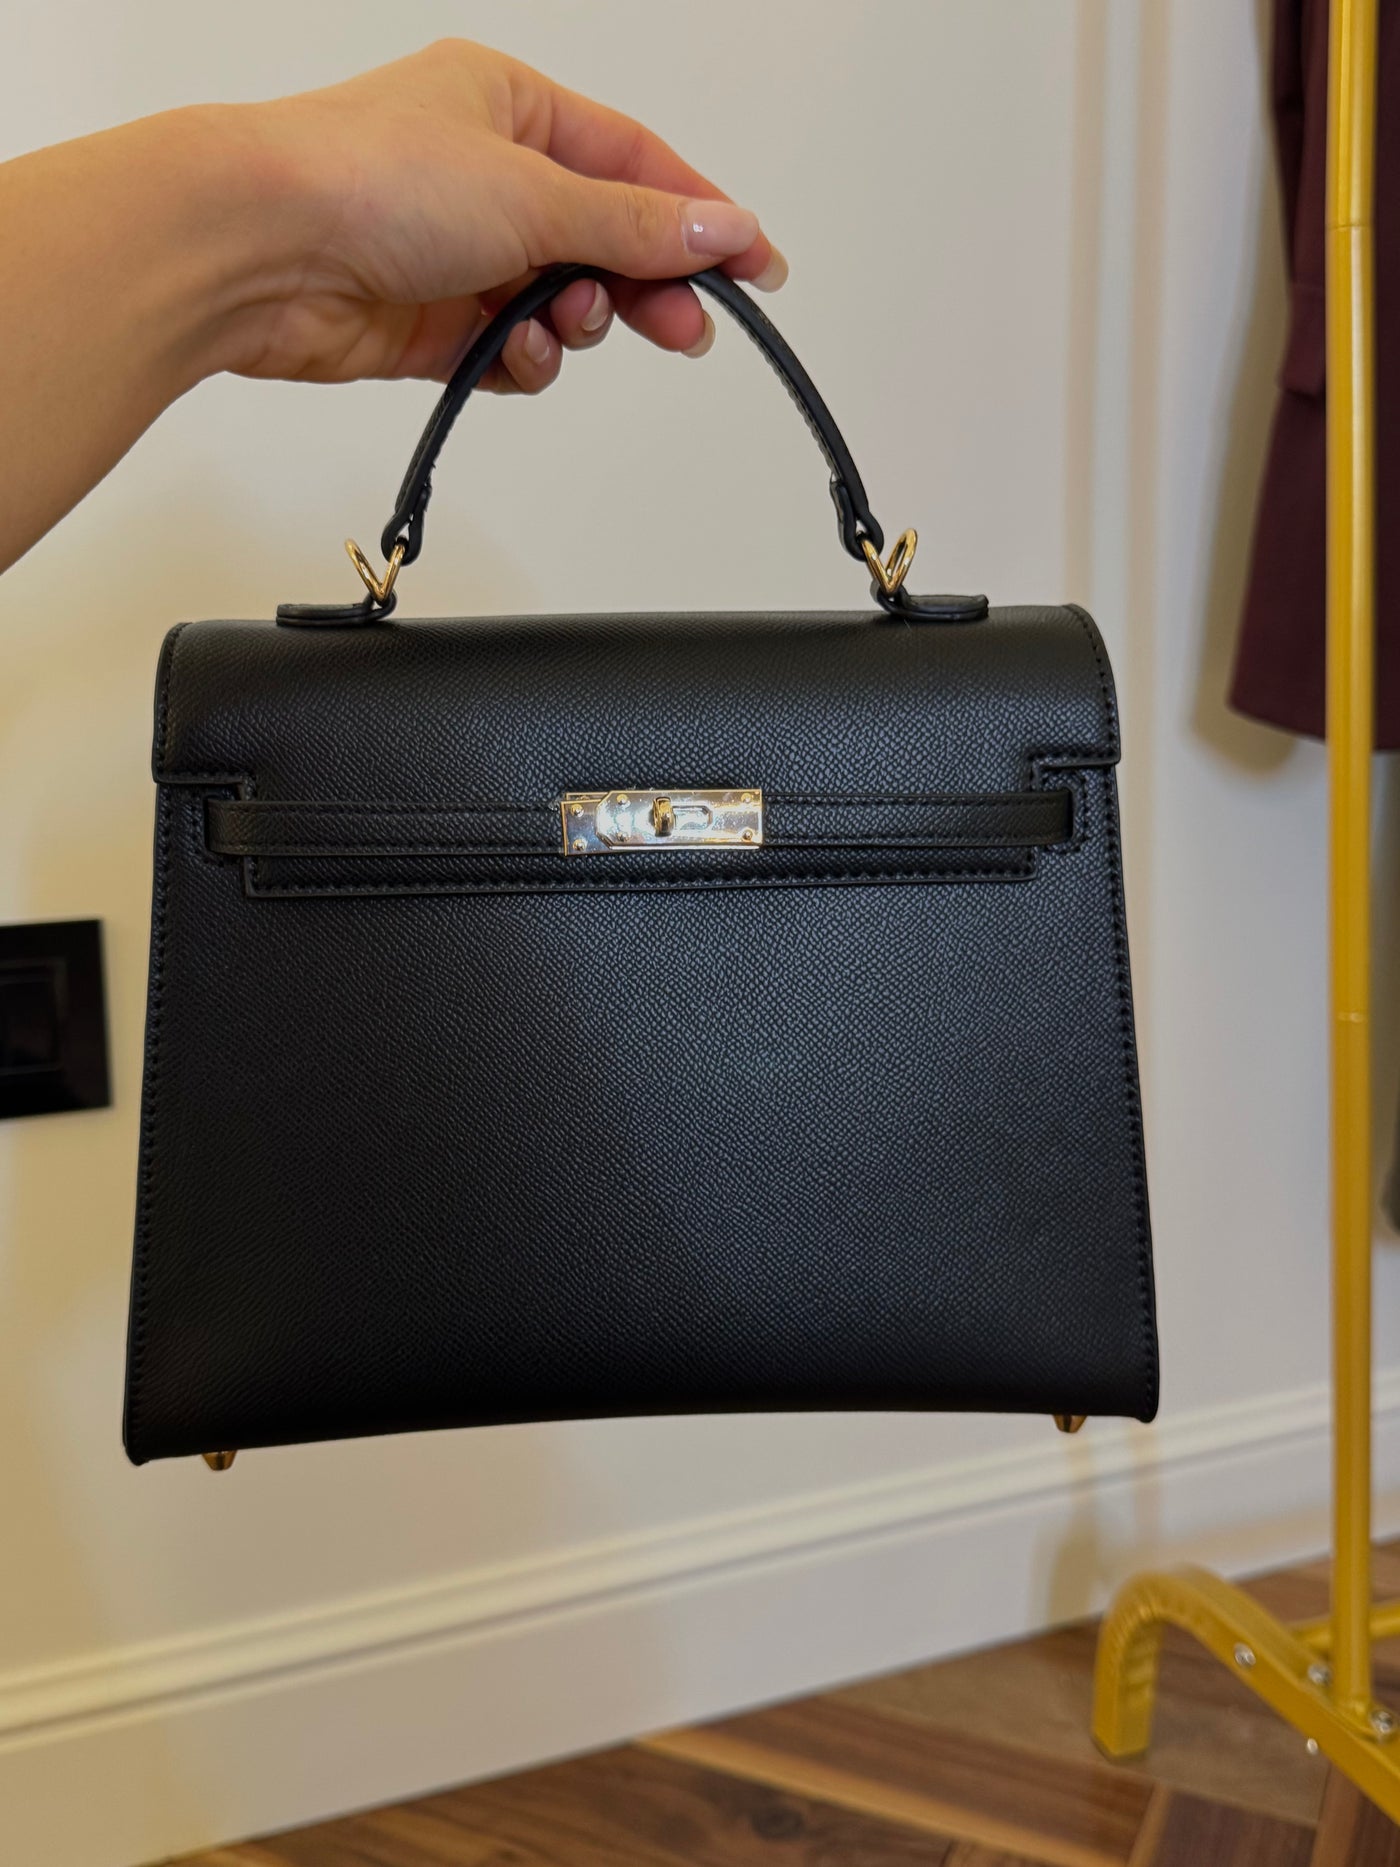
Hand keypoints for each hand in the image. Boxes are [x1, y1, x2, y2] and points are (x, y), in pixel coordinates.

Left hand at [222, 39, 784, 393]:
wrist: (260, 250)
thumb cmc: (367, 180)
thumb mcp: (534, 193)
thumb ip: (634, 226)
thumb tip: (721, 229)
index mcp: (509, 106)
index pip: (633, 163)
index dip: (700, 217)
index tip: (755, 267)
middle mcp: (484, 173)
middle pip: (602, 238)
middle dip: (643, 286)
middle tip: (684, 327)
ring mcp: (455, 249)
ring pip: (557, 302)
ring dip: (574, 325)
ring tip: (563, 327)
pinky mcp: (428, 319)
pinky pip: (508, 349)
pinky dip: (521, 359)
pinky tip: (513, 354)